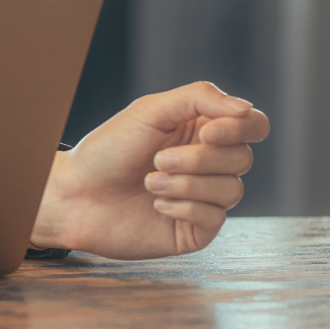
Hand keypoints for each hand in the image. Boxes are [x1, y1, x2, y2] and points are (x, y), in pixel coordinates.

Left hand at [29, 81, 268, 259]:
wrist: (76, 195)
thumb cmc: (109, 149)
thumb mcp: (151, 110)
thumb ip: (200, 98)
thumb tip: (245, 109)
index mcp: (202, 130)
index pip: (253, 125)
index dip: (240, 128)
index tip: (206, 133)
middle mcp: (209, 163)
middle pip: (243, 158)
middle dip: (199, 159)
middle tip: (158, 159)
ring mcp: (205, 198)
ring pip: (232, 189)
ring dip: (187, 184)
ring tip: (149, 182)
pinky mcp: (195, 229)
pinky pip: (216, 218)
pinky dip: (185, 206)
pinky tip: (157, 204)